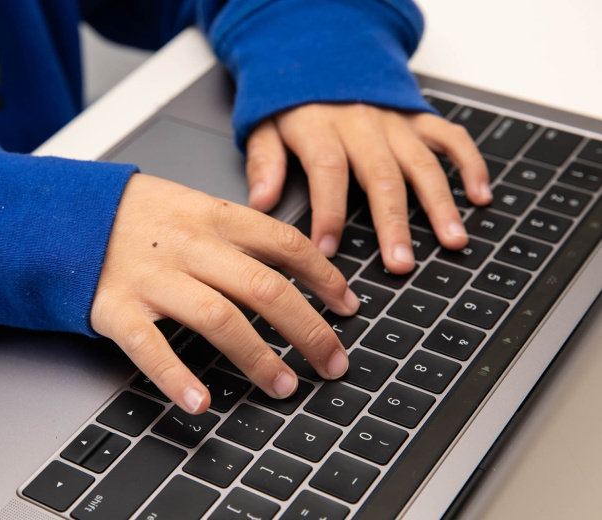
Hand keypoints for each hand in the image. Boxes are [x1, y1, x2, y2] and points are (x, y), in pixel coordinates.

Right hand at [91, 174, 359, 413]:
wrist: (62, 212)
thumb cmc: (133, 214)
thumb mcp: (190, 204)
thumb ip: (236, 230)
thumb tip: (292, 259)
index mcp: (212, 216)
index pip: (284, 244)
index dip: (324, 277)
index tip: (347, 306)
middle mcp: (189, 246)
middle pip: (264, 288)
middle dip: (308, 330)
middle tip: (332, 362)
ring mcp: (153, 278)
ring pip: (219, 318)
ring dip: (258, 357)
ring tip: (284, 386)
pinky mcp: (116, 308)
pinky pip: (151, 347)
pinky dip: (177, 378)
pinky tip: (201, 403)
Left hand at [246, 103, 492, 273]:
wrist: (320, 52)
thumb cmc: (292, 101)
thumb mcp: (264, 125)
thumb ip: (264, 162)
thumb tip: (261, 202)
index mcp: (320, 128)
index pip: (328, 172)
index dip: (329, 213)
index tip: (328, 251)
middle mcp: (362, 125)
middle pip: (381, 176)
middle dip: (393, 223)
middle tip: (401, 263)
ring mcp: (394, 121)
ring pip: (422, 163)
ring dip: (440, 204)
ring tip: (451, 241)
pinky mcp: (417, 117)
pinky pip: (450, 138)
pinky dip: (470, 164)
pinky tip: (480, 196)